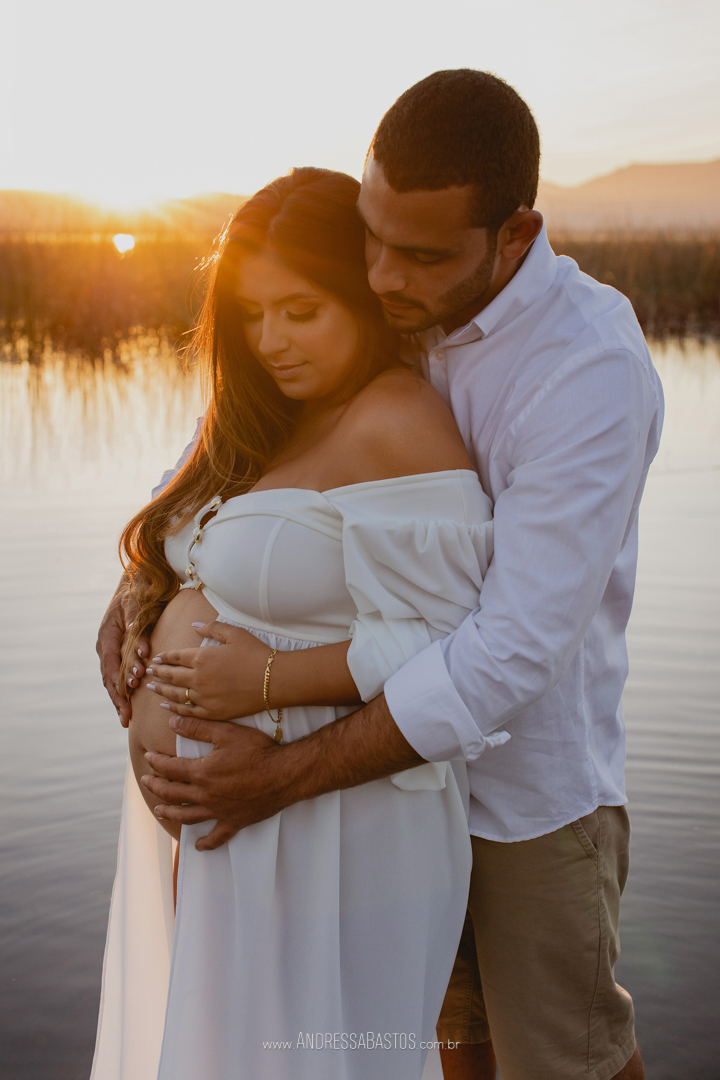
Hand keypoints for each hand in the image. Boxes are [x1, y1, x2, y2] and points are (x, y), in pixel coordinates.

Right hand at [96, 577, 149, 726]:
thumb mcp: (135, 603)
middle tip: (127, 718)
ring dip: (119, 699)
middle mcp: (106, 646)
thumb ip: (134, 621)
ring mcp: (110, 651)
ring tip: (126, 719)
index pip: (111, 662)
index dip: (118, 678)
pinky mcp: (118, 654)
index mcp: (107, 635)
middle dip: (117, 698)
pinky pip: (118, 676)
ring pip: (112, 680)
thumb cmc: (135, 593)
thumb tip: (136, 641)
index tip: (127, 692)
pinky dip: (121, 692)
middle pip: (109, 676)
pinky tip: (127, 707)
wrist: (133, 584)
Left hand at [142, 714, 284, 849]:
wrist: (285, 774)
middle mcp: (205, 796)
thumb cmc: (258, 751)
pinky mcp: (235, 822)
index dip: (157, 762)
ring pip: (187, 817)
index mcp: (201, 773)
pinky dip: (206, 843)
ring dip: (170, 813)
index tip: (148, 757)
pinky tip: (198, 846)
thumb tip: (172, 722)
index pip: (170, 768)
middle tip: (146, 782)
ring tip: (159, 811)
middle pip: (173, 794)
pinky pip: (216, 837)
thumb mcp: (227, 732)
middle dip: (156, 787)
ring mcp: (219, 812)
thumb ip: (197, 728)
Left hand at [145, 621, 270, 720]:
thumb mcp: (235, 633)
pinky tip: (166, 706)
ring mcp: (204, 697)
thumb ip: (211, 628)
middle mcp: (198, 678)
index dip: (163, 658)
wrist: (274, 680)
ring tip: (150, 687)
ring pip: (175, 694)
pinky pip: (187, 711)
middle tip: (147, 672)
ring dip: (161, 689)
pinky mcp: (212, 712)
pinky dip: (174, 708)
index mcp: (202, 657)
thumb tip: (193, 626)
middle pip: (171, 675)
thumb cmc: (256, 654)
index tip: (155, 659)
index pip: (175, 657)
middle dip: (157, 673)